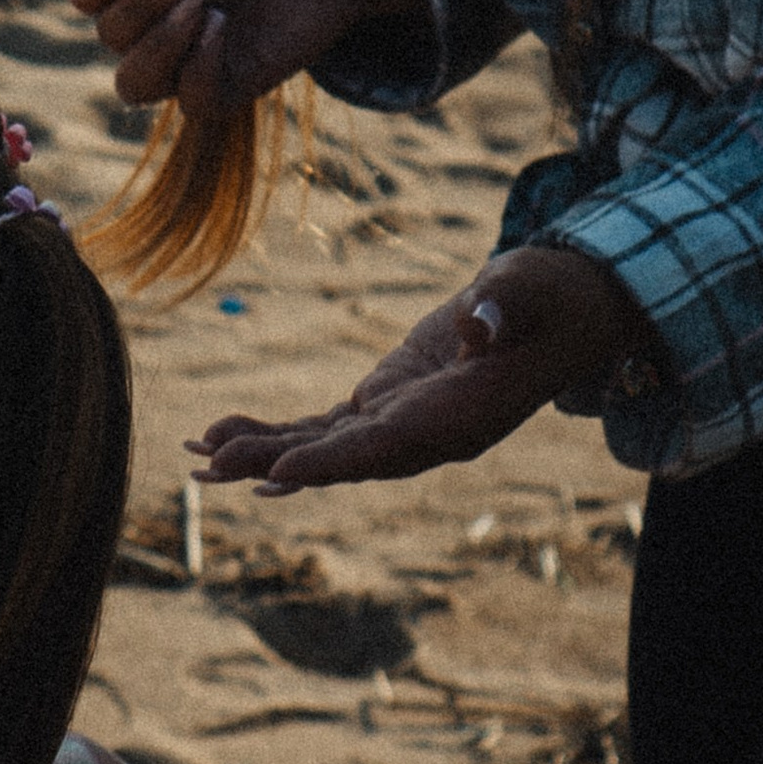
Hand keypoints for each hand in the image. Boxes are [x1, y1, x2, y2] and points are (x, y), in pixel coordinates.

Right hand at [65, 0, 428, 122]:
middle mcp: (152, 28)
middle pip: (110, 36)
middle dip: (141, 6)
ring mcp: (184, 63)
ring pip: (133, 84)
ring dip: (158, 45)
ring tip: (201, 6)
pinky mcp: (224, 88)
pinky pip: (190, 101)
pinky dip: (198, 67)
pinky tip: (221, 29)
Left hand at [188, 249, 653, 497]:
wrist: (564, 308)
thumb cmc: (552, 297)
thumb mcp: (534, 290)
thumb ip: (507, 307)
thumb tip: (480, 323)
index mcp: (461, 418)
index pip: (387, 446)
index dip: (332, 461)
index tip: (279, 473)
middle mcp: (427, 436)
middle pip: (340, 459)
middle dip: (275, 465)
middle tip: (210, 469)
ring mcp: (404, 425)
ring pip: (323, 450)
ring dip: (262, 454)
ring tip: (199, 455)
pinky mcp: (386, 405)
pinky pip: (324, 429)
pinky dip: (276, 433)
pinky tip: (226, 433)